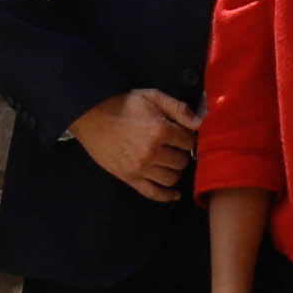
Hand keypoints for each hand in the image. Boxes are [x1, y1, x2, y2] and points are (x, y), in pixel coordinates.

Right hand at [69, 89, 198, 202]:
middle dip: (182, 153)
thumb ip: (178, 108)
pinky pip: (153, 193)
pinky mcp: (130, 178)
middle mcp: (152, 152)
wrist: (91, 117)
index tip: (182, 134)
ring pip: (172, 178)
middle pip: (182, 161)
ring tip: (169, 161)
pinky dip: (167, 195)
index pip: (189, 141)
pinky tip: (175, 193)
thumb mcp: (152, 97)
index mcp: (160, 131)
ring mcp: (140, 168)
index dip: (188, 137)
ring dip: (175, 170)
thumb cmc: (123, 105)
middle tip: (175, 146)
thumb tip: (201, 123)